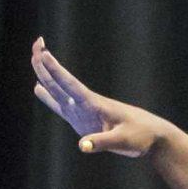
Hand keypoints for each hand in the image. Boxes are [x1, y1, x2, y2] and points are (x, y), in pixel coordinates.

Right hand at [30, 36, 166, 156]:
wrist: (153, 136)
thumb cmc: (141, 136)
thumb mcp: (123, 141)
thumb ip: (102, 142)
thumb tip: (82, 145)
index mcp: (95, 105)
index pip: (70, 84)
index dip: (55, 70)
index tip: (43, 52)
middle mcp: (86, 105)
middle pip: (61, 83)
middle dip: (47, 65)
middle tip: (37, 42)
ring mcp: (84, 112)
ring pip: (59, 91)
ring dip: (45, 76)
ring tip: (34, 59)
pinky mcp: (84, 121)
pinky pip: (62, 107)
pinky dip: (49, 98)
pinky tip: (39, 89)